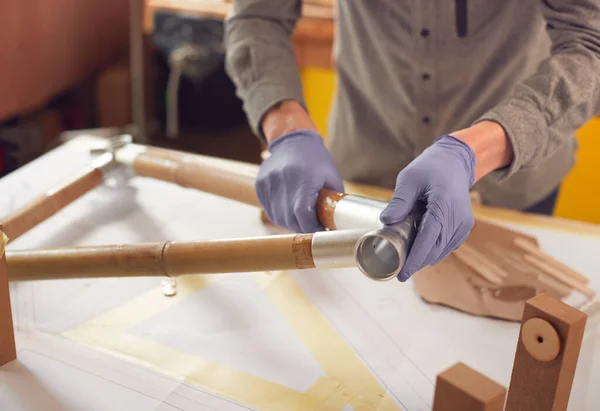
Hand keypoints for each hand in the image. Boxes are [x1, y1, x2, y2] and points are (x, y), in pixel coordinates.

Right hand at [257, 130, 343, 232]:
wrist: (293, 140)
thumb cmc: (316, 159)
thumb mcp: (331, 177)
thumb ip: (332, 201)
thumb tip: (335, 223)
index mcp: (304, 179)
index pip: (304, 215)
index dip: (312, 227)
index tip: (320, 230)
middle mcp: (284, 181)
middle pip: (290, 219)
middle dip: (302, 227)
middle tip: (312, 225)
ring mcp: (269, 183)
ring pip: (278, 217)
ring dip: (290, 222)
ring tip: (301, 218)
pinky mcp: (261, 184)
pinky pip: (269, 209)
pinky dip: (279, 214)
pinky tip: (289, 209)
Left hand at [380, 135, 475, 280]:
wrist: (454, 162)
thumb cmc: (429, 168)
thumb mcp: (409, 179)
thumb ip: (399, 201)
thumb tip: (385, 221)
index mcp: (444, 204)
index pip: (429, 238)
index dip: (415, 259)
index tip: (402, 274)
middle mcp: (458, 217)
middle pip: (436, 249)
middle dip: (417, 262)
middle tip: (397, 270)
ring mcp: (464, 223)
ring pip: (442, 250)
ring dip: (424, 258)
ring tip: (405, 261)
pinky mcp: (464, 226)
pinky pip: (448, 245)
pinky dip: (434, 251)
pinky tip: (419, 251)